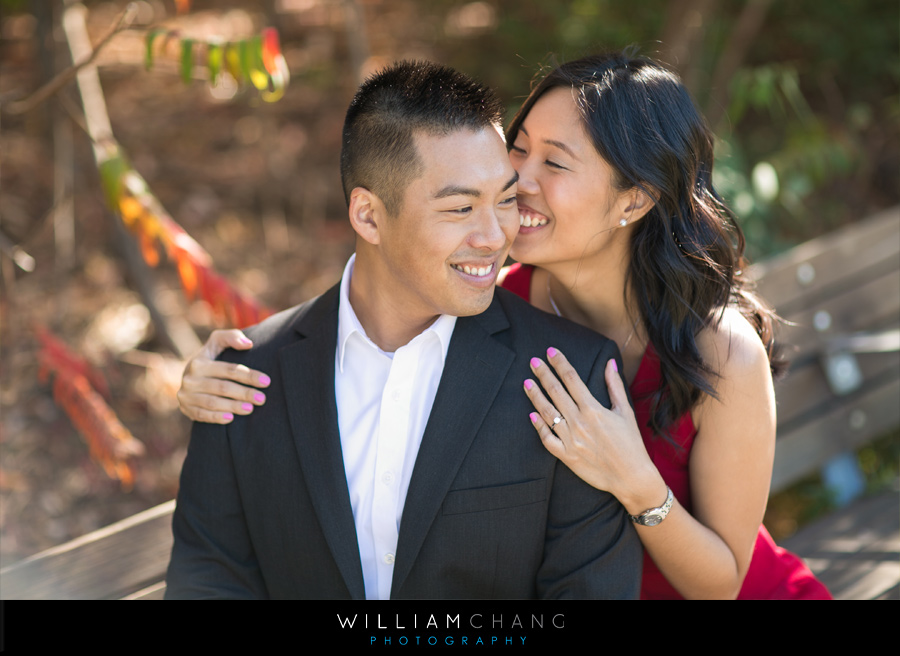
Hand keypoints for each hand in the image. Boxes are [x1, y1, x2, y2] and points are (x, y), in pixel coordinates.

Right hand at [177, 329, 270, 423]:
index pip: (229, 369)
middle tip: (262, 399)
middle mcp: (190, 378)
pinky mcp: (186, 409)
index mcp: (199, 362)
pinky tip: (231, 418)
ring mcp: (186, 395)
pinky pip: (202, 415)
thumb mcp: (217, 343)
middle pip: (222, 387)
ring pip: (212, 402)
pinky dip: (216, 417)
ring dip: (233, 406)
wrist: (190, 378)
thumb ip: (231, 337)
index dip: (249, 375)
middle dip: (244, 393)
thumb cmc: (211, 359)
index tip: (267, 381)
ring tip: (251, 409)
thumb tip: (249, 344)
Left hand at [523, 348, 665, 513]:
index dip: (560, 363)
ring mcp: (570, 440)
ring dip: (535, 396)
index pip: (572, 379)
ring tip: (526, 383)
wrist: (631, 477)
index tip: (550, 352)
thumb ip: (614, 386)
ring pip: (548, 413)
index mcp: (594, 410)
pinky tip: (532, 414)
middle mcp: (579, 422)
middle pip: (556, 392)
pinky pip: (547, 438)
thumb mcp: (625, 411)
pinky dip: (538, 426)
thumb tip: (609, 362)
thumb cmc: (631, 443)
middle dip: (543, 374)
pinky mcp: (566, 456)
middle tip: (533, 361)